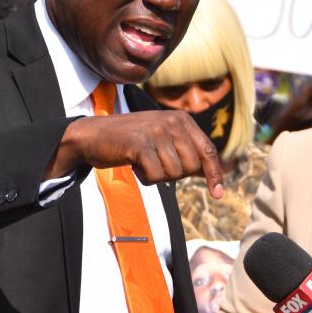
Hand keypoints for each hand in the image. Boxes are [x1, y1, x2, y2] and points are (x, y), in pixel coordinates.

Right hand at [53, 111, 224, 196]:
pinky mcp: (141, 145)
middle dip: (175, 174)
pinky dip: (145, 178)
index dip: (214, 174)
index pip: (207, 150)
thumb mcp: (163, 140)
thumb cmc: (131, 141)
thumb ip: (186, 153)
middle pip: (191, 166)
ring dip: (157, 176)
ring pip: (173, 173)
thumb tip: (213, 174)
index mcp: (181, 119)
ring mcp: (156, 132)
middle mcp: (172, 122)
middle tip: (156, 165)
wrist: (94, 135)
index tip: (217, 193)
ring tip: (143, 163)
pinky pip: (155, 176)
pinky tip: (135, 165)